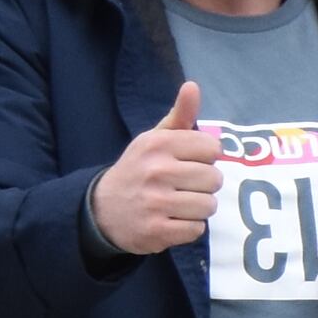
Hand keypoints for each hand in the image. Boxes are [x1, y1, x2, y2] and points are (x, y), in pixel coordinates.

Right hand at [89, 81, 219, 254]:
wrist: (102, 209)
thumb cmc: (139, 169)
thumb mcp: (154, 139)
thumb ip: (179, 115)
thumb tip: (193, 86)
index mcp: (158, 144)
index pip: (212, 148)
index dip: (206, 158)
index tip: (190, 162)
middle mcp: (156, 171)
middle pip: (214, 179)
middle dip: (204, 185)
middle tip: (183, 187)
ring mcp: (156, 203)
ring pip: (209, 205)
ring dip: (198, 208)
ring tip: (179, 204)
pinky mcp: (157, 231)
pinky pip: (197, 229)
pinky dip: (189, 228)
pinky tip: (172, 220)